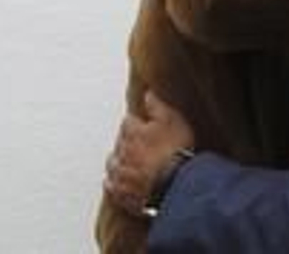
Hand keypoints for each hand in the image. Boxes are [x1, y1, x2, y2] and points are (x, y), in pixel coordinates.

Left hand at [103, 91, 195, 215]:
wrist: (176, 184)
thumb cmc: (176, 150)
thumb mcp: (172, 120)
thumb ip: (157, 106)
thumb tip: (147, 94)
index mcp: (133, 133)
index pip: (128, 121)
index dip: (136, 122)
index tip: (141, 123)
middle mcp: (122, 153)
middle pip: (119, 143)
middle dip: (126, 141)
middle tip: (136, 142)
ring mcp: (121, 174)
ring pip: (112, 165)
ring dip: (117, 161)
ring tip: (125, 161)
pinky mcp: (123, 194)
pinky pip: (112, 187)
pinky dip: (114, 182)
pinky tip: (120, 182)